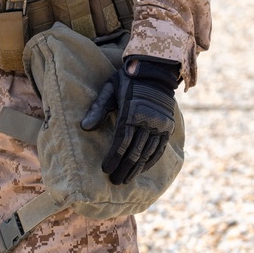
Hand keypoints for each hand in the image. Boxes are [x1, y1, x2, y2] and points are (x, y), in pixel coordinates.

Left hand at [81, 56, 179, 185]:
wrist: (156, 71)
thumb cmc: (128, 79)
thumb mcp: (110, 88)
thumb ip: (98, 108)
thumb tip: (84, 128)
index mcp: (133, 111)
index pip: (122, 141)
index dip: (113, 158)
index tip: (105, 169)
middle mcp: (149, 120)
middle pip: (135, 151)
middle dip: (123, 168)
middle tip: (114, 181)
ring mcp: (160, 125)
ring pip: (147, 153)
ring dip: (136, 168)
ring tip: (126, 179)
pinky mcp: (168, 127)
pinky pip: (159, 149)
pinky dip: (150, 161)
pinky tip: (142, 169)